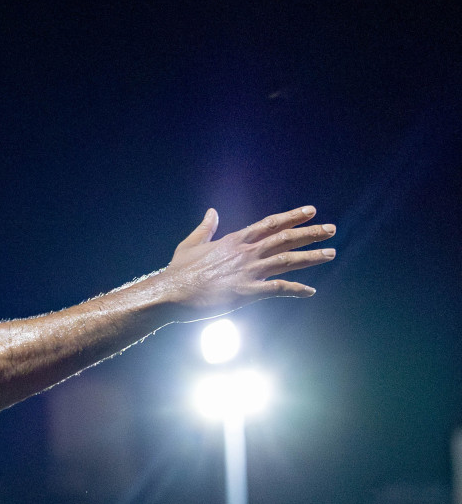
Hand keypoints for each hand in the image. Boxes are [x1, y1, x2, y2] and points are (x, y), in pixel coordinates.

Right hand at [155, 206, 334, 319]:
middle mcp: (246, 252)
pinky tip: (311, 291)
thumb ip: (206, 227)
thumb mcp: (191, 243)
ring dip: (311, 257)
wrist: (172, 292)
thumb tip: (211, 212)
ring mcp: (248, 271)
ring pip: (288, 260)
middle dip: (310, 233)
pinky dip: (297, 290)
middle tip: (331, 229)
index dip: (292, 216)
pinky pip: (279, 289)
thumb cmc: (179, 270)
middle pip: (285, 238)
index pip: (270, 224)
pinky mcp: (247, 292)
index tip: (311, 211)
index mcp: (235, 240)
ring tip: (330, 253)